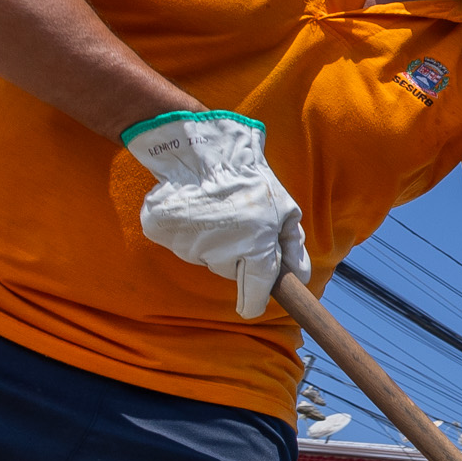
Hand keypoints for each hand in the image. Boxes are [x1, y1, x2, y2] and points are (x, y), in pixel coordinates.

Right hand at [122, 110, 310, 319]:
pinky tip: (194, 208)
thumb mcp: (285, 210)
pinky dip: (187, 230)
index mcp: (255, 248)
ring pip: (204, 256)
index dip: (254, 302)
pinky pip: (181, 242)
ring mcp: (188, 244)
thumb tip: (299, 278)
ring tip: (216, 211)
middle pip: (229, 271)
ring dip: (212, 241)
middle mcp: (220, 252)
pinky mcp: (162, 233)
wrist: (203, 151)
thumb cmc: (251, 181)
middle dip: (237, 255)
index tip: (250, 309)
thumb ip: (293, 247)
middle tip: (238, 225)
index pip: (255, 290)